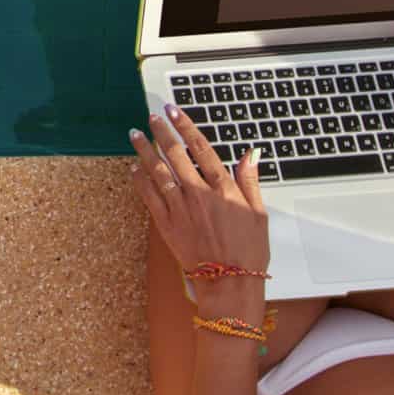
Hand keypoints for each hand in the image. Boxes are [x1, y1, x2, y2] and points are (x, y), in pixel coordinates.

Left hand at [130, 105, 269, 279]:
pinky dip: (140, 180)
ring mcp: (179, 208)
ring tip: (135, 134)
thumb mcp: (259, 213)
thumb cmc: (248, 251)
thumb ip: (250, 180)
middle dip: (162, 132)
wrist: (229, 282)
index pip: (200, 147)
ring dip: (144, 150)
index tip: (175, 111)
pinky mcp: (166, 224)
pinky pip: (148, 196)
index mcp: (223, 187)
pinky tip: (134, 168)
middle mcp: (198, 193)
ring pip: (157, 171)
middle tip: (152, 118)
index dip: (186, 126)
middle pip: (175, 154)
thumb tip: (251, 154)